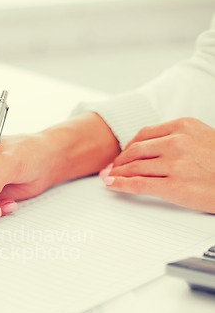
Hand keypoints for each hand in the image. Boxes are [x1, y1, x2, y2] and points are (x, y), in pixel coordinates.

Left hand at [100, 118, 214, 212]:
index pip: (144, 134)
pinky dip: (121, 184)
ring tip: (109, 176)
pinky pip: (138, 184)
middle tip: (111, 167)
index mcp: (184, 127)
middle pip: (135, 150)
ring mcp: (174, 164)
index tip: (122, 153)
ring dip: (117, 172)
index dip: (128, 146)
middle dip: (119, 160)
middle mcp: (177, 142)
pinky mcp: (172, 185)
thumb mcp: (203, 138)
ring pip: (134, 167)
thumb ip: (178, 138)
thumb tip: (152, 145)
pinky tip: (113, 184)